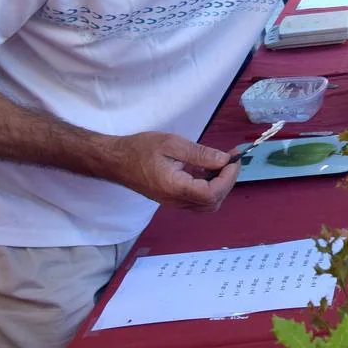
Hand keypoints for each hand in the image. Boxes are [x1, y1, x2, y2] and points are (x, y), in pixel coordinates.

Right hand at [106, 131, 239, 211]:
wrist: (115, 160)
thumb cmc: (139, 149)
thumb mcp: (171, 144)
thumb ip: (200, 154)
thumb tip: (224, 160)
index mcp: (175, 187)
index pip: (211, 193)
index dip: (228, 178)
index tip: (233, 160)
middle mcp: (175, 200)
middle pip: (212, 202)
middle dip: (228, 181)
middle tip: (231, 160)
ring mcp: (173, 202)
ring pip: (206, 204)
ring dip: (220, 185)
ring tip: (221, 163)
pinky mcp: (172, 199)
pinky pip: (197, 199)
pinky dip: (209, 186)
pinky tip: (207, 168)